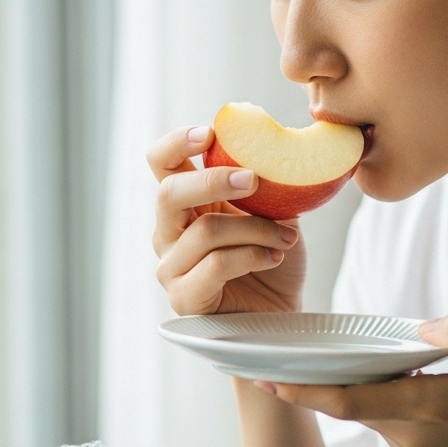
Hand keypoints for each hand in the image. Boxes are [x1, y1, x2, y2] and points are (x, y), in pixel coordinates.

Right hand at [148, 125, 304, 314]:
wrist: (282, 314)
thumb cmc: (273, 258)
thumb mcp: (274, 211)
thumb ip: (266, 181)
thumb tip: (280, 145)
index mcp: (186, 203)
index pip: (160, 162)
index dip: (176, 142)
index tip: (210, 133)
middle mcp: (168, 232)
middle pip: (169, 193)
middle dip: (214, 181)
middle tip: (253, 179)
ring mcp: (171, 267)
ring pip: (206, 231)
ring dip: (257, 229)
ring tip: (287, 237)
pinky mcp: (184, 298)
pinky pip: (216, 265)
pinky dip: (253, 255)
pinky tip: (274, 257)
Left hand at [261, 306, 447, 446]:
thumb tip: (422, 326)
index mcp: (429, 408)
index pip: (348, 401)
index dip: (304, 391)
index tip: (268, 379)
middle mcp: (412, 440)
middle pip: (351, 406)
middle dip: (320, 383)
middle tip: (285, 360)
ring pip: (373, 414)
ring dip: (363, 389)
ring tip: (367, 357)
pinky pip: (393, 425)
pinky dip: (389, 401)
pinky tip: (413, 382)